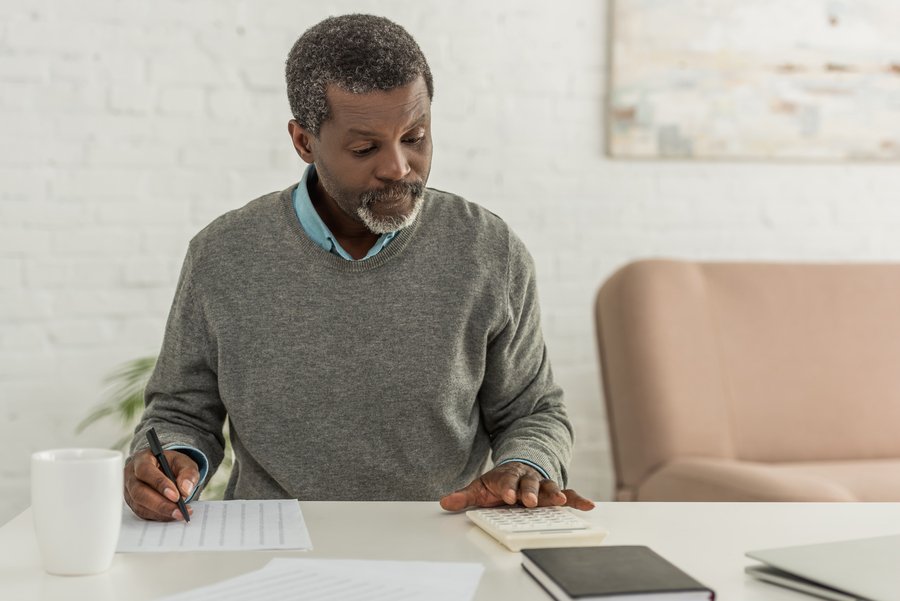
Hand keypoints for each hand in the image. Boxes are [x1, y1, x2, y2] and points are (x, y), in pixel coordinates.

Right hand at [124, 449, 198, 520]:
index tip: (176, 496)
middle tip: (179, 511)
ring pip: (140, 505)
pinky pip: (142, 513)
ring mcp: (129, 491)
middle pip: (139, 492)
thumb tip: (185, 489)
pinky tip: (172, 515)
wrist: (162, 467)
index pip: (146, 471)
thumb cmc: (171, 463)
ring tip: (179, 514)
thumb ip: (188, 473)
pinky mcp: (133, 503)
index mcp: (142, 459)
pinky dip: (158, 516)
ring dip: (161, 512)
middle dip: (161, 504)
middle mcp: (131, 475)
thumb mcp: (184, 462)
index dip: (160, 484)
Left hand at [439, 462, 594, 511]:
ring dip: (555, 494)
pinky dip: (578, 499)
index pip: (507, 481)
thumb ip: (465, 495)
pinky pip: (568, 494)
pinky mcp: (554, 491)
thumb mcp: (481, 487)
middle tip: (530, 501)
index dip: (507, 487)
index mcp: (508, 476)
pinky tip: (588, 505)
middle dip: (530, 492)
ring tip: (562, 501)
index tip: (506, 495)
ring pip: (549, 486)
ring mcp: (542, 484)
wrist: (519, 466)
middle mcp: (528, 478)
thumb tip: (445, 502)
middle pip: (530, 483)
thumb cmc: (500, 482)